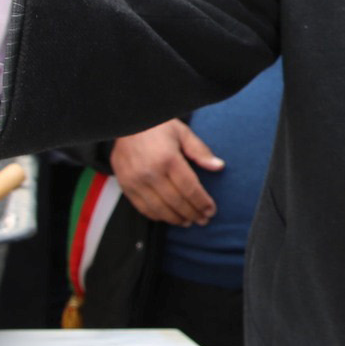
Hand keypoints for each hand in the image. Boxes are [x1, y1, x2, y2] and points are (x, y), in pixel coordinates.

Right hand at [108, 120, 224, 225]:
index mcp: (168, 158)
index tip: (211, 210)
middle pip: (176, 202)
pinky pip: (142, 208)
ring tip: (188, 221)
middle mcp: (150, 172)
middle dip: (192, 214)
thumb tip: (218, 166)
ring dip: (176, 219)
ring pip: (159, 209)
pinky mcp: (125, 185)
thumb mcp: (182, 132)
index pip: (190, 188)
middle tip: (203, 220)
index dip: (202, 202)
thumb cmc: (157, 126)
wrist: (127, 123)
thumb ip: (200, 151)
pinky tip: (168, 217)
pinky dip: (157, 216)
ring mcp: (135, 181)